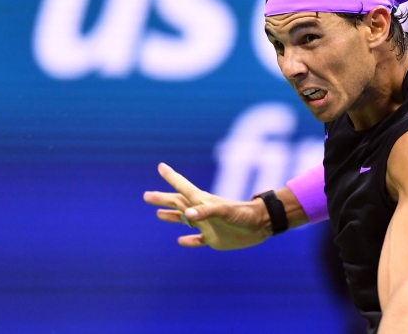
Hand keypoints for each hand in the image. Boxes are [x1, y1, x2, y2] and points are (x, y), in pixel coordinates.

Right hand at [143, 162, 270, 249]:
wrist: (261, 225)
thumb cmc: (244, 215)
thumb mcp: (225, 211)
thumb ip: (206, 212)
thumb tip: (185, 214)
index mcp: (203, 201)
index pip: (183, 187)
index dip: (172, 177)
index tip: (161, 166)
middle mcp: (202, 212)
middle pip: (178, 203)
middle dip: (162, 199)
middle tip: (146, 195)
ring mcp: (207, 225)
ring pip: (184, 220)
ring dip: (171, 216)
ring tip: (158, 214)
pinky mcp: (214, 238)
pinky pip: (197, 240)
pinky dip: (189, 241)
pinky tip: (181, 241)